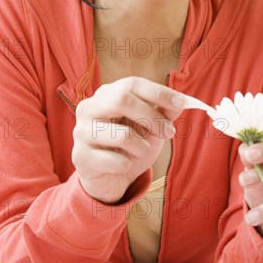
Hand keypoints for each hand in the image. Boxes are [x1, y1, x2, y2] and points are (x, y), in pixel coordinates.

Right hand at [72, 76, 185, 203]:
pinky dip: (128, 166)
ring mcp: (81, 132)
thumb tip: (182, 102)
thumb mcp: (151, 128)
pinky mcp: (80, 156)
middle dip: (152, 117)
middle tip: (169, 132)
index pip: (132, 84)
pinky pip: (116, 161)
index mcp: (106, 94)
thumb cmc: (131, 147)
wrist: (111, 179)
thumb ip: (164, 113)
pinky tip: (122, 166)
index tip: (181, 103)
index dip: (158, 92)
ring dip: (142, 147)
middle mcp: (89, 108)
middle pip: (121, 100)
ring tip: (140, 151)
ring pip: (122, 135)